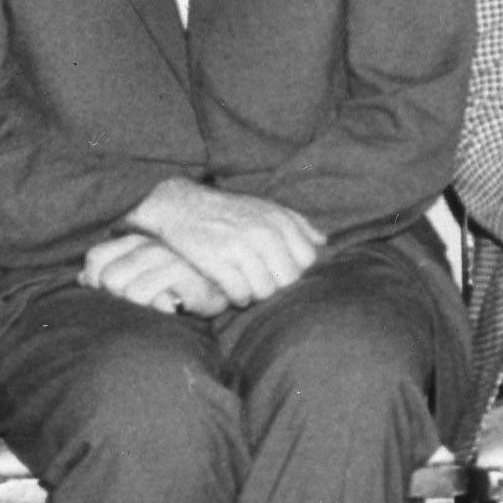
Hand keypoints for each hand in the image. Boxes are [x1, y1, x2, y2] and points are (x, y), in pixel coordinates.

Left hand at [80, 228, 223, 314]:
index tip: (109, 296)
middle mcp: (148, 244)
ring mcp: (165, 257)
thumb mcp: (145, 272)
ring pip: (124, 289)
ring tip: (157, 307)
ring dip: (137, 307)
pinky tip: (170, 308)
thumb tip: (81, 279)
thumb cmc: (183, 280)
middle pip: (107, 277)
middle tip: (139, 305)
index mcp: (137, 239)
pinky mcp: (181, 272)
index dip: (94, 281)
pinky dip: (153, 309)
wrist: (228, 280)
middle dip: (116, 299)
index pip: (95, 258)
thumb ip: (112, 269)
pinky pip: (143, 294)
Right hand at [125, 180, 324, 309]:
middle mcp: (262, 232)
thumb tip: (323, 242)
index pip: (306, 261)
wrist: (179, 205)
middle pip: (287, 280)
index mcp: (278, 220)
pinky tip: (229, 287)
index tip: (278, 269)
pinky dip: (236, 297)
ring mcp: (240, 247)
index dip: (294, 270)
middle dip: (275, 285)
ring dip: (254, 293)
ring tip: (244, 283)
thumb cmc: (228, 211)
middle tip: (259, 280)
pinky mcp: (217, 261)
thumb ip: (297, 223)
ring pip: (265, 291)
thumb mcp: (264, 207)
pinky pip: (240, 294)